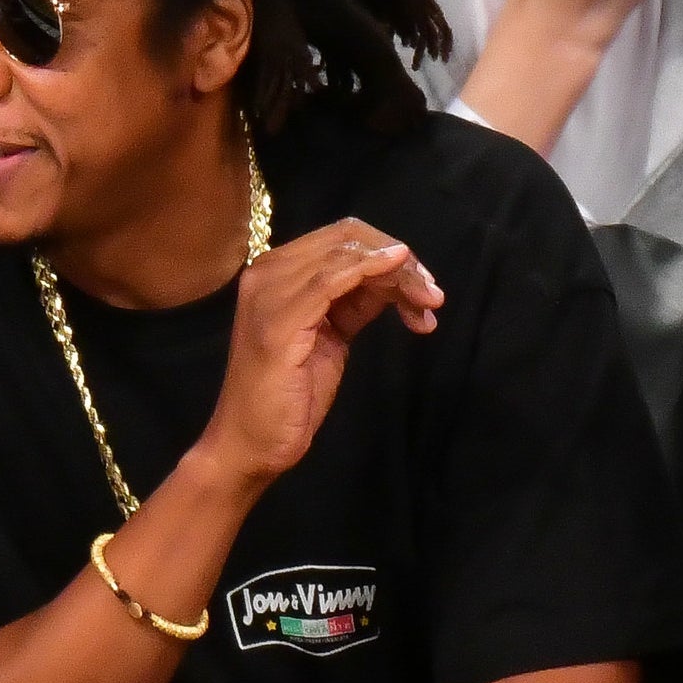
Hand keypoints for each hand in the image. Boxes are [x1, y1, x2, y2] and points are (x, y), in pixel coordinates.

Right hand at [196, 218, 441, 489]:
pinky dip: (372, 270)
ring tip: (429, 302)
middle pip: (346, 238)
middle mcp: (265, 273)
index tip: (425, 287)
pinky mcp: (280, 321)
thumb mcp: (329, 338)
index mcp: (274, 274)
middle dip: (400, 260)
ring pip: (345, 255)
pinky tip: (400, 273)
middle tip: (432, 295)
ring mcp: (269, 294)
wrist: (250, 444)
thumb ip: (352, 303)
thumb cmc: (287, 399)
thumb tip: (394, 278)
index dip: (388, 252)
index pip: (340, 238)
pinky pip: (333, 279)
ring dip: (398, 272)